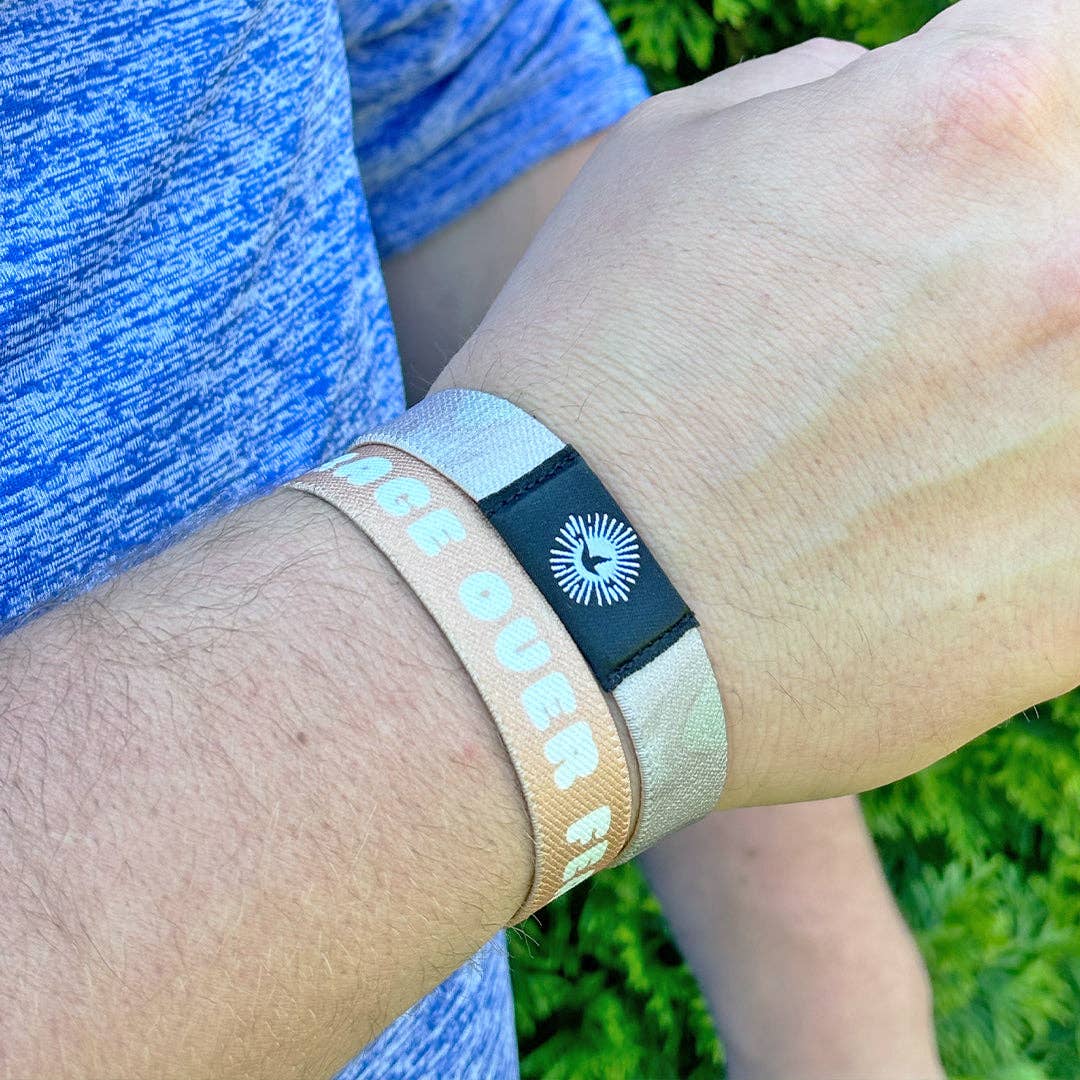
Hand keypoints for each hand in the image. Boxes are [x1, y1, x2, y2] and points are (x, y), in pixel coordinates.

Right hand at [441, 0, 1079, 804]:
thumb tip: (901, 100)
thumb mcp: (669, 162)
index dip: (1012, 121)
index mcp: (969, 121)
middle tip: (929, 335)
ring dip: (1034, 396)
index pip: (1077, 56)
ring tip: (924, 444)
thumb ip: (831, 98)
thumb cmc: (585, 370)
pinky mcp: (1079, 600)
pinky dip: (1037, 512)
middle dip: (1021, 259)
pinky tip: (944, 527)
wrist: (549, 599)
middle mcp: (1066, 262)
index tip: (963, 187)